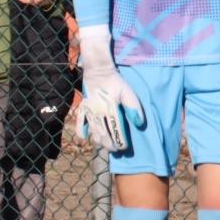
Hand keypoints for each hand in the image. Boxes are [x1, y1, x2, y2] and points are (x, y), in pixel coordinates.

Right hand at [76, 26, 144, 151]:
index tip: (124, 147)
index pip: (116, 131)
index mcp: (111, 110)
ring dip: (99, 141)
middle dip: (110, 145)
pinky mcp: (83, 108)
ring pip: (92, 131)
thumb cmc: (116, 81)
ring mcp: (89, 111)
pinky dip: (82, 131)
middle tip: (116, 149)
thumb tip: (139, 123)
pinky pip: (80, 123)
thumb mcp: (128, 92)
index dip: (120, 141)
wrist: (98, 70)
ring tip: (105, 145)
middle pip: (103, 135)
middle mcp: (98, 113)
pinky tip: (86, 137)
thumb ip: (133, 108)